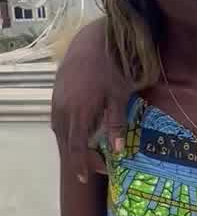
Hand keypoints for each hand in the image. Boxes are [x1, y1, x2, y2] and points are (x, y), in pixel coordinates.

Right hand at [51, 22, 127, 183]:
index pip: (76, 147)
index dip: (81, 164)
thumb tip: (118, 150)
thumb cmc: (111, 65)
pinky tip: (78, 132)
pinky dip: (67, 130)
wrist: (92, 38)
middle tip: (96, 166)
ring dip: (71, 144)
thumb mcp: (119, 95)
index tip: (85, 177)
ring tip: (88, 152)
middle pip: (66, 142)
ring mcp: (57, 99)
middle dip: (79, 157)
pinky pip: (58, 118)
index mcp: (78, 111)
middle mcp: (63, 108)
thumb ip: (116, 123)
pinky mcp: (57, 92)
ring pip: (60, 130)